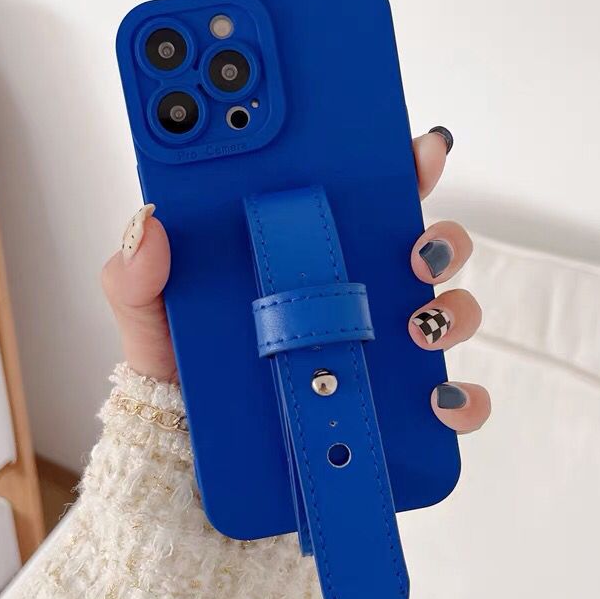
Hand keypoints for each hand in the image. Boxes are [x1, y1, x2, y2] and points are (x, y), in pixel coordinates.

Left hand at [102, 127, 490, 432]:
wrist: (187, 448)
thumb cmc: (178, 366)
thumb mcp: (149, 308)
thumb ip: (138, 269)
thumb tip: (151, 226)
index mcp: (307, 253)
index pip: (366, 197)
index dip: (401, 166)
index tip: (418, 150)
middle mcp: (353, 293)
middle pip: (424, 247)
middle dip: (440, 239)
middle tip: (416, 250)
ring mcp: (376, 347)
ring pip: (446, 312)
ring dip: (451, 311)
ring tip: (418, 325)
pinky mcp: (387, 404)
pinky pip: (445, 399)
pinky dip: (460, 399)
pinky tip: (440, 400)